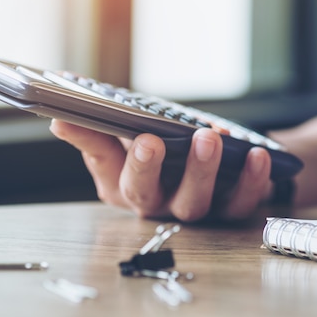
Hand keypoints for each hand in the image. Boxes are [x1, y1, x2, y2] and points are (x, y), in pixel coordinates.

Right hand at [50, 120, 272, 220]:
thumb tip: (61, 106)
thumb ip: (105, 127)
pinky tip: (255, 155)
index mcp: (122, 183)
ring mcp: (191, 209)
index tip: (68, 119)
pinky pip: (238, 202)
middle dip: (145, 167)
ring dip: (200, 170)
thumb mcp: (136, 136)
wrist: (220, 166)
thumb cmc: (170, 148)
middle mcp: (154, 203)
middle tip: (149, 140)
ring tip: (208, 138)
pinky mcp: (227, 209)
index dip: (87, 141)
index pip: (100, 161)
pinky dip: (250, 180)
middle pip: (144, 194)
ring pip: (192, 202)